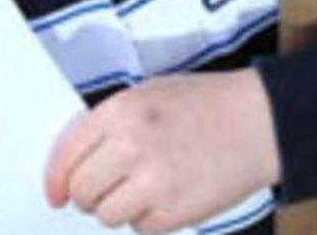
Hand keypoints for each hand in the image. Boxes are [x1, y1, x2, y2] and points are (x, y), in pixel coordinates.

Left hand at [43, 69, 280, 233]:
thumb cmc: (206, 105)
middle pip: (82, 190)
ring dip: (120, 208)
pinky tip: (169, 195)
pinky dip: (149, 219)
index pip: (67, 154)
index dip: (56, 179)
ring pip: (107, 215)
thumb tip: (73, 167)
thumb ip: (109, 125)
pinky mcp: (175, 212)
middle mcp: (132, 145)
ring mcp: (153, 181)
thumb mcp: (148, 95)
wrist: (260, 121)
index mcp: (121, 111)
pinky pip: (141, 228)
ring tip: (146, 187)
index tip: (56, 193)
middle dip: (90, 194)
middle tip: (109, 188)